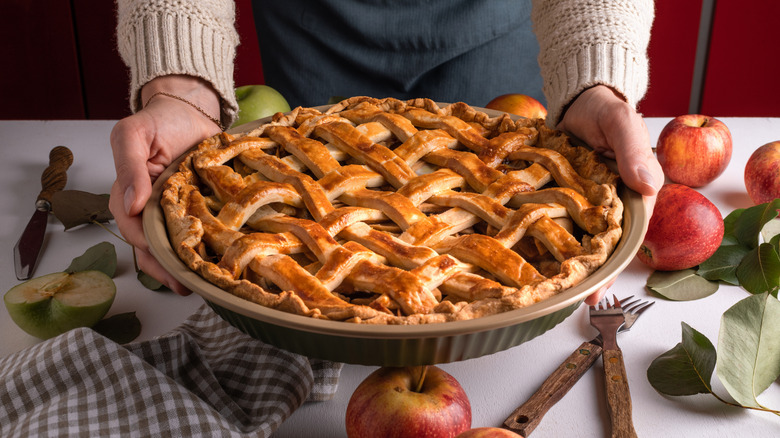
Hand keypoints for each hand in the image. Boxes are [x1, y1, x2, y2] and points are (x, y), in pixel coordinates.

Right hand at [109, 75, 222, 294]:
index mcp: (128, 195)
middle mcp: (148, 208)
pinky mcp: (195, 208)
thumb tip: (129, 205)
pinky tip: (216, 262)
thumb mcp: (133, 135)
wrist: (189, 109)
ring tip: (202, 284)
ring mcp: (172, 210)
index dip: (147, 247)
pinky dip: (203, 248)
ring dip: (185, 266)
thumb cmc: (159, 121)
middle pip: (152, 246)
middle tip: (186, 286)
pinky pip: (197, 232)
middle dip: (167, 269)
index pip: (132, 229)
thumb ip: (129, 167)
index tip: (167, 261)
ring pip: (173, 245)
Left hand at [558, 85, 663, 304]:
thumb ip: (633, 151)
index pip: (624, 238)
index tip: (599, 291)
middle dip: (586, 275)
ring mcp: (577, 200)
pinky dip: (537, 234)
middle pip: (596, 245)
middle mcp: (603, 203)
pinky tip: (524, 254)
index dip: (612, 267)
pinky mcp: (554, 192)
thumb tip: (649, 186)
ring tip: (546, 289)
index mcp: (628, 194)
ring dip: (561, 260)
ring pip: (571, 236)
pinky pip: (547, 216)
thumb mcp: (621, 124)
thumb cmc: (605, 110)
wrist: (578, 98)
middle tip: (571, 301)